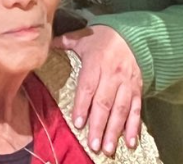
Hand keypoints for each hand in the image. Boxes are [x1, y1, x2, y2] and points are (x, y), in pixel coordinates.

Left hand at [53, 25, 142, 155]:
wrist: (132, 34)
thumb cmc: (101, 38)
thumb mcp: (82, 37)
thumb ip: (64, 42)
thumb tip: (43, 43)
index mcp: (96, 62)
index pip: (88, 87)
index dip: (83, 106)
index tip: (78, 123)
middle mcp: (113, 74)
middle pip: (104, 103)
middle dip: (98, 125)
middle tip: (92, 145)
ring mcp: (127, 83)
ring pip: (121, 110)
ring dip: (114, 131)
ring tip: (107, 148)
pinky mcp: (138, 89)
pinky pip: (137, 109)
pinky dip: (134, 127)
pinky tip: (129, 142)